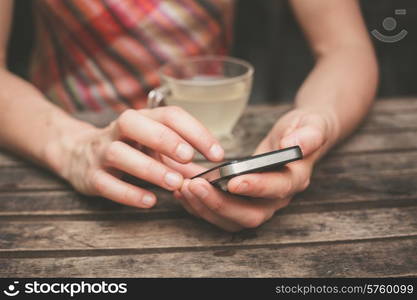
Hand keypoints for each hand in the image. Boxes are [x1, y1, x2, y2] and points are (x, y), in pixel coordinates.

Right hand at [46, 106, 223, 208]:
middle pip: (136, 124)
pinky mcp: (91, 177)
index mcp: (141, 119)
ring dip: (150, 169)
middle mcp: (118, 131)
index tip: (216, 153)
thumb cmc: (127, 149)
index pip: (169, 115)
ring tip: (175, 184)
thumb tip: (213, 174)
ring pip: (120, 154)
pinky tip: (150, 201)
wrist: (77, 154)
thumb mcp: (153, 147)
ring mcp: (101, 152)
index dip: (195, 131)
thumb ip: (181, 160)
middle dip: (165, 139)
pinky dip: (129, 193)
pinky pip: (107, 184)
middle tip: (188, 158)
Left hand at [173, 109, 336, 231]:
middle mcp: (277, 199)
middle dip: (221, 204)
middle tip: (195, 186)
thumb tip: (294, 145)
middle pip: (251, 215)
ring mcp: (260, 204)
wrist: (296, 139)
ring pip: (232, 220)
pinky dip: (201, 206)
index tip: (233, 180)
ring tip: (184, 188)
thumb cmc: (304, 130)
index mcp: (295, 179)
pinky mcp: (244, 203)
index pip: (277, 189)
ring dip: (206, 207)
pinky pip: (221, 214)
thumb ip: (309, 134)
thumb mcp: (312, 124)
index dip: (256, 187)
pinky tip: (183, 191)